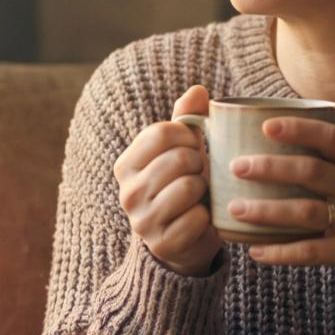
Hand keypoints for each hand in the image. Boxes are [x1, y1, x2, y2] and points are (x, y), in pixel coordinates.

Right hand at [112, 84, 223, 276]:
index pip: (162, 132)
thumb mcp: (181, 150)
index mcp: (126, 164)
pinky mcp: (163, 244)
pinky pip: (198, 218)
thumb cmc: (182, 184)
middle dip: (199, 162)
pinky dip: (208, 217)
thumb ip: (188, 119)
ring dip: (205, 189)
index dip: (189, 134)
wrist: (182, 239)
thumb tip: (198, 90)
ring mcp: (142, 221)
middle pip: (178, 158)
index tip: (195, 145)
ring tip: (201, 194)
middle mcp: (127, 192)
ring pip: (189, 186)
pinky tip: (202, 218)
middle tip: (199, 172)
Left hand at [226, 116, 334, 287]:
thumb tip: (271, 139)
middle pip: (312, 171)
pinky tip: (256, 251)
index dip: (299, 129)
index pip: (331, 138)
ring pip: (307, 211)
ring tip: (235, 209)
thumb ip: (330, 162)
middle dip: (271, 168)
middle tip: (236, 167)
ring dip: (267, 210)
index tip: (266, 125)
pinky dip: (281, 252)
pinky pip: (311, 251)